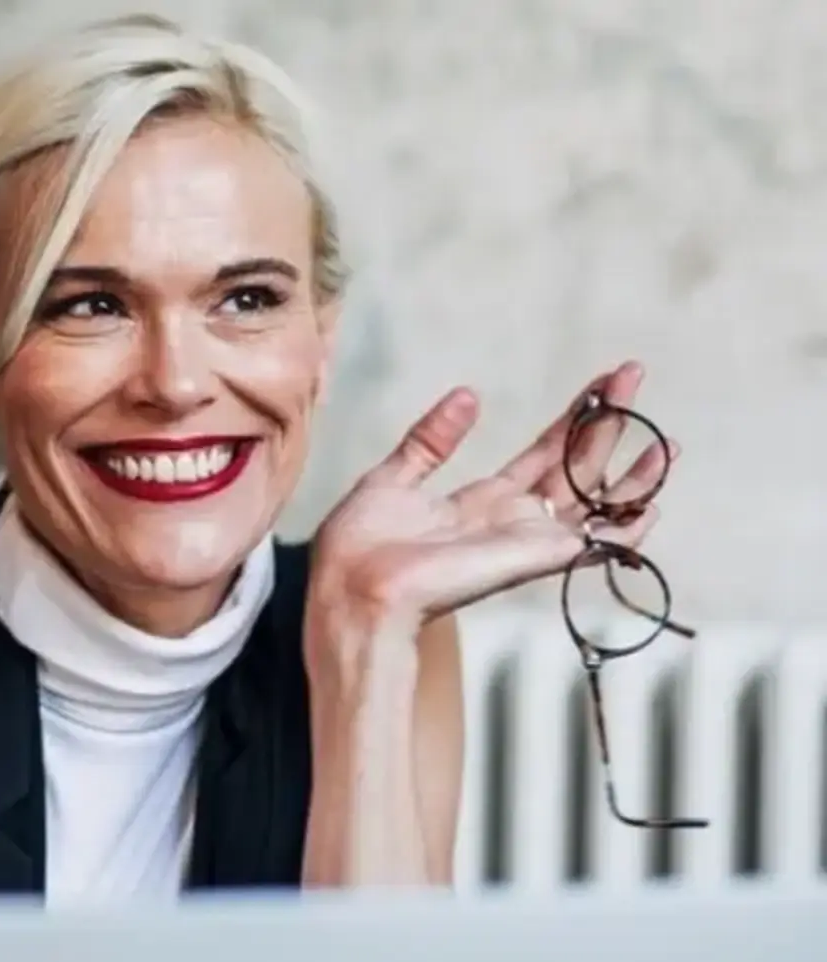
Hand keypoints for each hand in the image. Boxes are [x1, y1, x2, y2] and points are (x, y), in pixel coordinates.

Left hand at [309, 361, 676, 625]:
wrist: (351, 588)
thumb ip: (430, 441)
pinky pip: (592, 543)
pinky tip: (654, 504)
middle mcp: (511, 522)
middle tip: (635, 372)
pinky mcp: (533, 556)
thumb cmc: (359, 547)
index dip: (574, 417)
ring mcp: (526, 540)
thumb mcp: (393, 478)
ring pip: (595, 502)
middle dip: (608, 421)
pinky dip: (625, 527)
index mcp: (478, 503)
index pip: (541, 454)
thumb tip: (468, 394)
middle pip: (575, 466)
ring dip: (634, 471)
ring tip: (667, 437)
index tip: (604, 380)